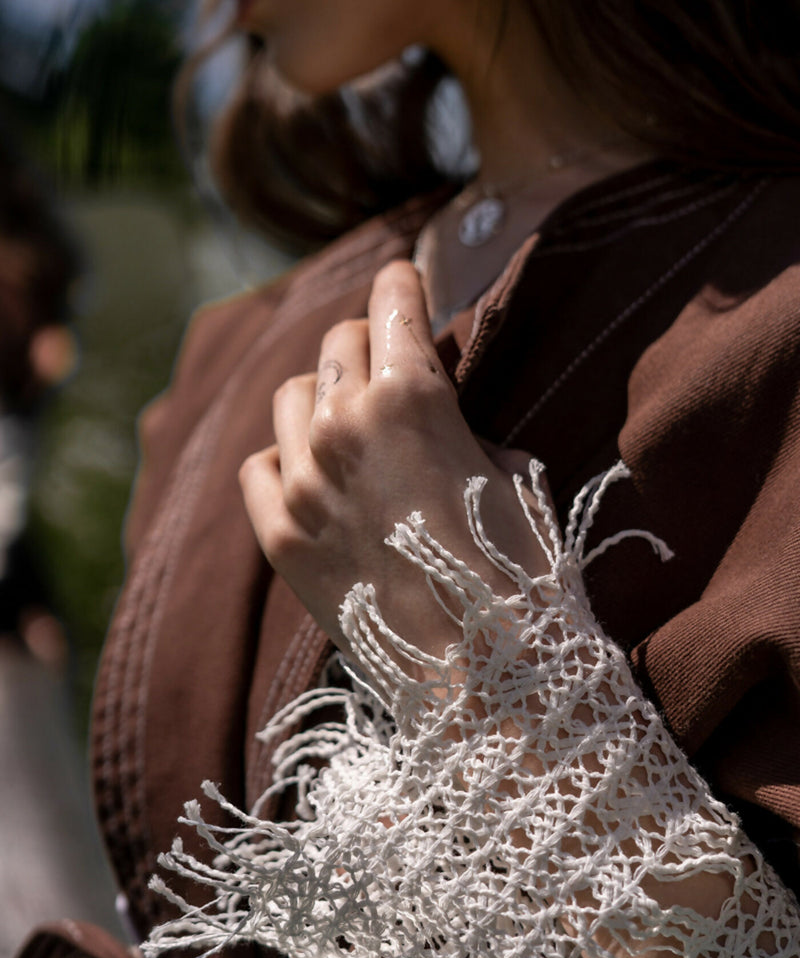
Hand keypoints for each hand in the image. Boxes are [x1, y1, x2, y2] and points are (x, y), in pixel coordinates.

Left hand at [239, 261, 551, 664]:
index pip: (392, 301)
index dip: (400, 282)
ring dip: (322, 398)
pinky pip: (258, 465)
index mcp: (415, 395)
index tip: (401, 280)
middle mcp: (346, 426)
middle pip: (336, 343)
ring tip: (349, 426)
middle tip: (386, 364)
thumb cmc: (521, 572)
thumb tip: (440, 417)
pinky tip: (310, 476)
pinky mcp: (279, 536)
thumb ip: (463, 426)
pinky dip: (282, 460)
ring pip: (290, 397)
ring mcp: (303, 482)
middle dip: (367, 342)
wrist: (486, 676)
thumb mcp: (514, 473)